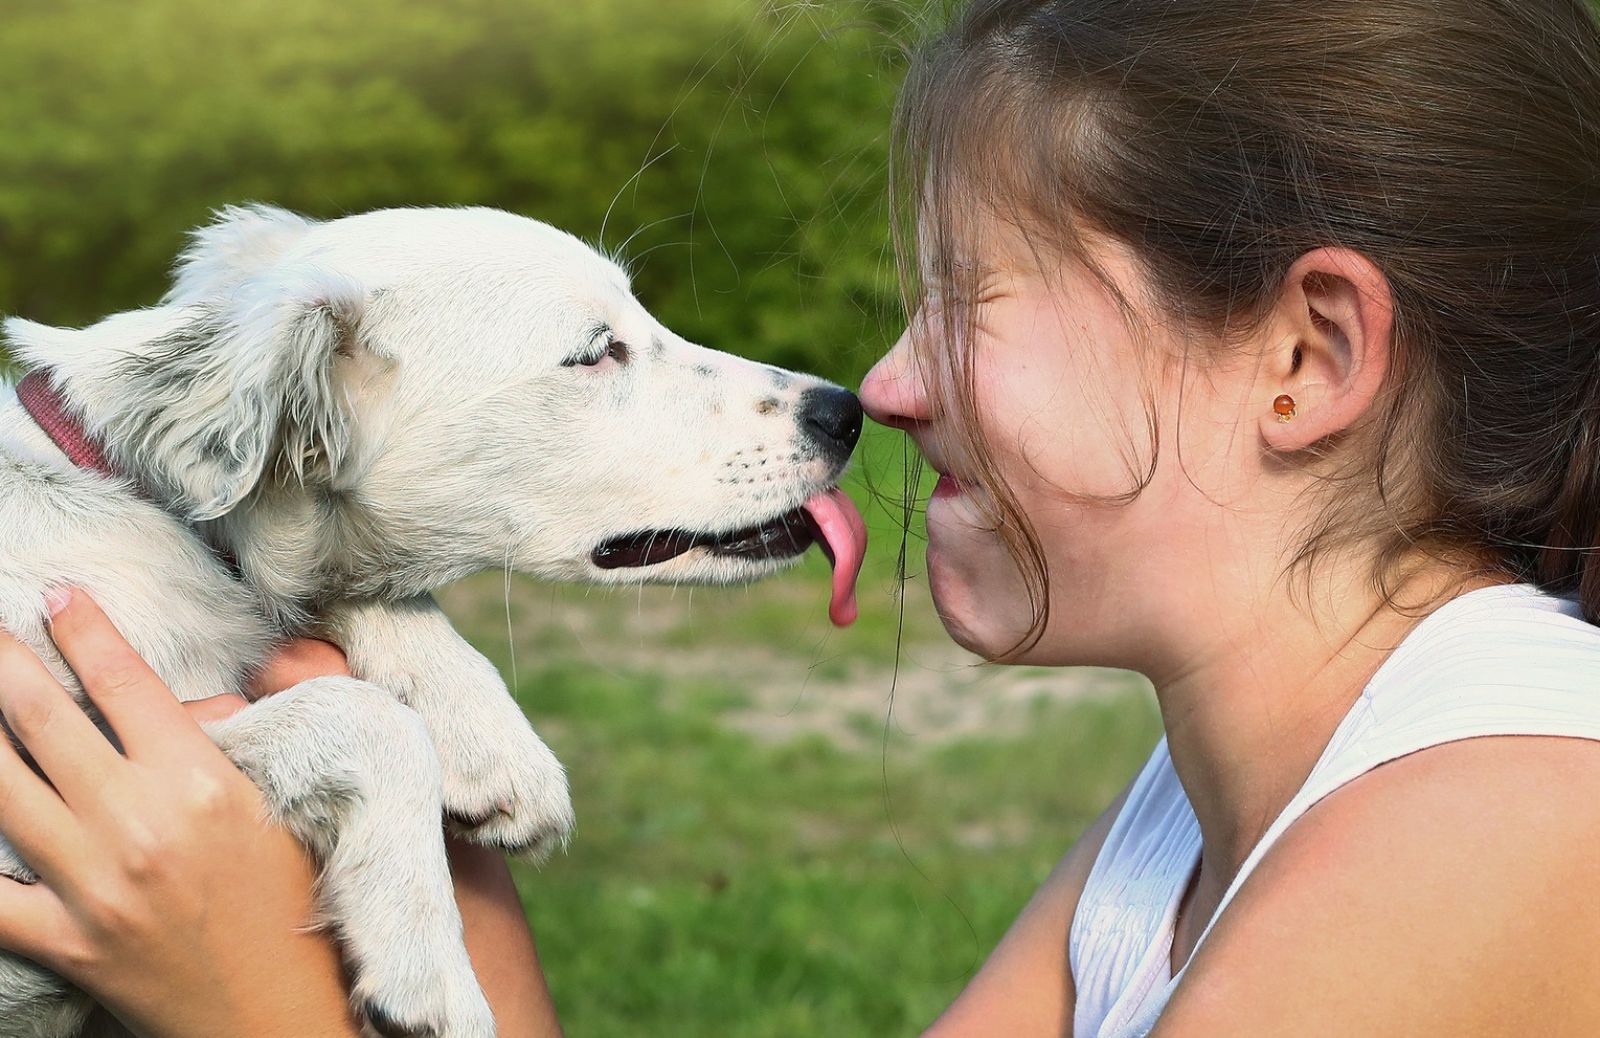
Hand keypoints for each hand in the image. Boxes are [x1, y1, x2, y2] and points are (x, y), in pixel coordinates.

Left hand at [0, 590, 360, 1037]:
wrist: (284, 1012)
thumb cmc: (295, 900)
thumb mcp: (284, 804)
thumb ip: (246, 736)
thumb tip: (201, 698)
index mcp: (202, 782)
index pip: (125, 682)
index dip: (83, 630)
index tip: (56, 595)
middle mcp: (140, 825)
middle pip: (42, 720)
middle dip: (1, 660)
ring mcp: (93, 888)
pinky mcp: (64, 943)